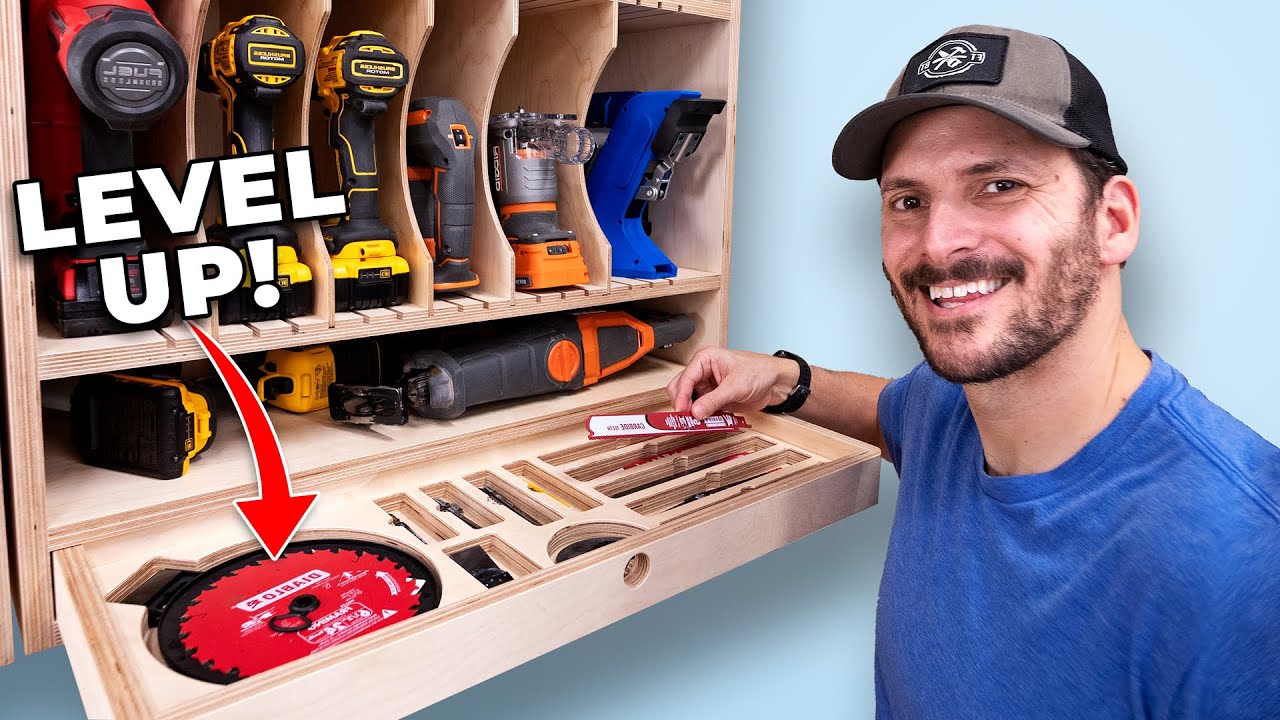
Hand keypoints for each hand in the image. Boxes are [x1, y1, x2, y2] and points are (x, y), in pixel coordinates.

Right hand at [666, 347, 799, 419]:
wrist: (775, 383)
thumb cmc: (759, 372)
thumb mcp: (735, 386)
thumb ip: (714, 400)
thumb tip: (695, 412)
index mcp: (705, 359)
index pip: (685, 378)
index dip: (681, 396)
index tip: (682, 412)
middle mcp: (702, 371)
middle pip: (680, 390)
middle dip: (683, 405)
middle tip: (688, 420)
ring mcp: (706, 386)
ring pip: (688, 402)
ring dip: (692, 413)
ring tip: (698, 423)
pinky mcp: (712, 399)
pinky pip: (700, 410)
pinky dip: (701, 418)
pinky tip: (707, 423)